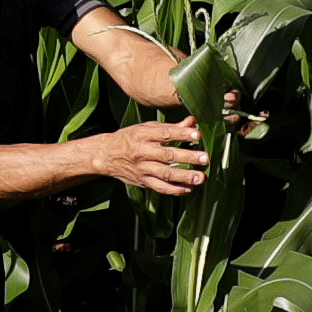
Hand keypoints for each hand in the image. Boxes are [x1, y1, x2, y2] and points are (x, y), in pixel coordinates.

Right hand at [88, 117, 212, 196]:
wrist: (106, 155)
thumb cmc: (129, 138)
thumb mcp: (147, 128)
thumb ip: (170, 127)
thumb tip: (192, 121)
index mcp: (143, 134)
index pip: (165, 133)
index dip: (182, 133)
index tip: (198, 134)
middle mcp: (142, 152)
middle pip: (168, 155)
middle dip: (188, 157)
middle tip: (204, 158)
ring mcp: (142, 169)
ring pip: (165, 174)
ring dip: (185, 176)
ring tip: (201, 177)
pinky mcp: (143, 182)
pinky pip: (160, 188)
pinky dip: (175, 190)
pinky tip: (189, 189)